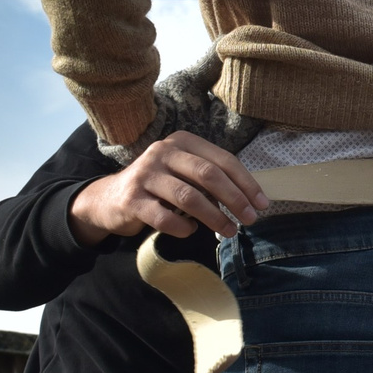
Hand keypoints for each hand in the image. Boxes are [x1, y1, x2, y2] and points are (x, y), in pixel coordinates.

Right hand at [69, 132, 270, 245]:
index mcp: (182, 141)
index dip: (246, 183)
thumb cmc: (159, 187)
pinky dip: (183, 228)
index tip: (262, 204)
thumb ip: (210, 179)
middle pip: (208, 175)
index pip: (222, 160)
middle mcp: (162, 152)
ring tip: (229, 231)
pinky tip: (190, 230)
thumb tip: (250, 200)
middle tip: (250, 220)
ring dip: (214, 218)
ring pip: (188, 197)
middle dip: (235, 199)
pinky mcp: (132, 200)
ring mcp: (145, 175)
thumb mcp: (183, 172)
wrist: (110, 198)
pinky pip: (165, 218)